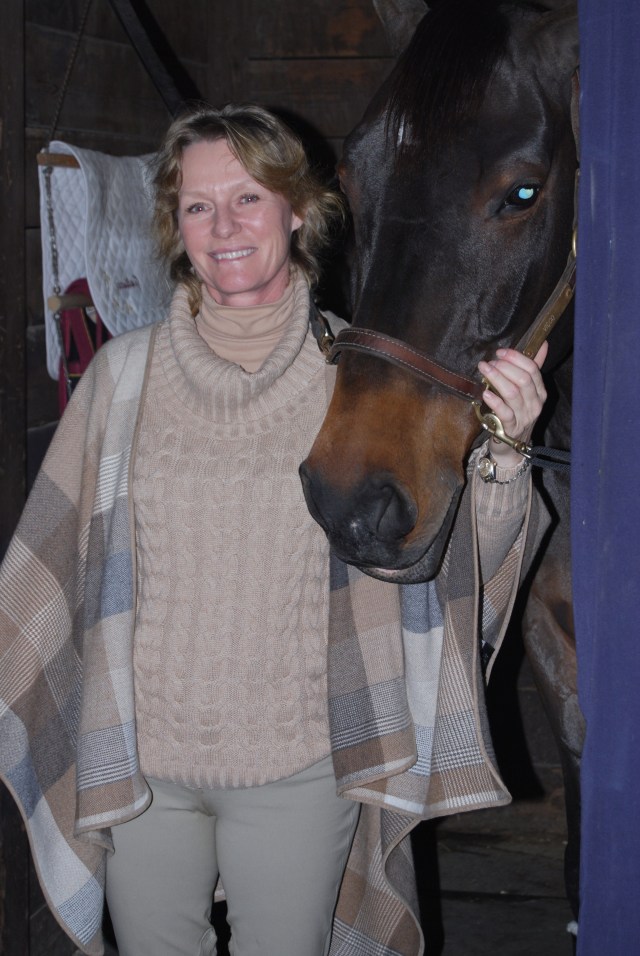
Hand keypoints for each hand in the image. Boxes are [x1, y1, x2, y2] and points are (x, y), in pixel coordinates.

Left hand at [477, 342, 547, 467]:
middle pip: (523, 380)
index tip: (500, 352)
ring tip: (485, 371)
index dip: (516, 358)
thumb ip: (533, 368)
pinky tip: (485, 393)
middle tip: (489, 362)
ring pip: (513, 393)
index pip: (533, 369)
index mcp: (539, 392)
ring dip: (497, 379)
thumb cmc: (516, 414)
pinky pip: (505, 412)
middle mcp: (535, 404)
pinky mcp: (512, 429)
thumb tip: (544, 344)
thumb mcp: (526, 392)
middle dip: (505, 367)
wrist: (511, 447)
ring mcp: (525, 417)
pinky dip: (495, 401)